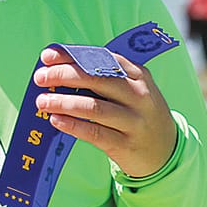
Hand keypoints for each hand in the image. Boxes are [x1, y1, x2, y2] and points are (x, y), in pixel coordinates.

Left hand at [34, 50, 178, 178]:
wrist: (166, 151)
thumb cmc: (139, 114)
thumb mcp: (133, 90)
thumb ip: (105, 78)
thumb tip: (60, 68)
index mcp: (139, 75)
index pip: (101, 58)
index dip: (72, 55)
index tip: (47, 56)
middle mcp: (139, 96)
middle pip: (96, 79)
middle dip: (63, 75)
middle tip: (40, 78)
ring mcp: (134, 121)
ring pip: (93, 107)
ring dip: (63, 102)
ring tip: (42, 102)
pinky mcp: (126, 145)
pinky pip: (94, 133)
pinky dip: (73, 126)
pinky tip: (56, 120)